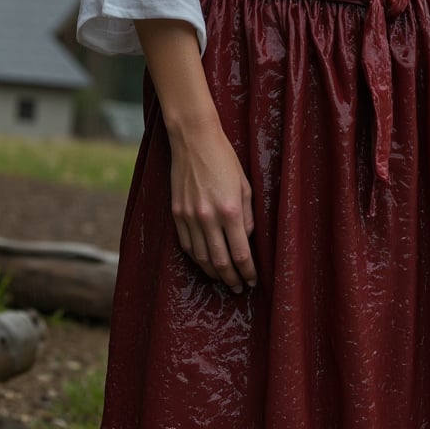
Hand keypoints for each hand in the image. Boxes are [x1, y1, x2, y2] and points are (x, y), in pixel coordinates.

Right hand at [169, 118, 256, 293]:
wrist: (193, 140)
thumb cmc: (224, 159)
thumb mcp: (245, 185)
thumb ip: (247, 216)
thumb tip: (245, 240)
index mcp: (230, 210)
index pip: (240, 253)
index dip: (248, 272)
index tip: (252, 280)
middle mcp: (208, 217)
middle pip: (220, 262)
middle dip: (231, 279)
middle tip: (238, 288)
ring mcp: (190, 216)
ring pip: (201, 258)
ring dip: (214, 273)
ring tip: (223, 279)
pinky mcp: (177, 213)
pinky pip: (186, 245)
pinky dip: (197, 259)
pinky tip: (205, 262)